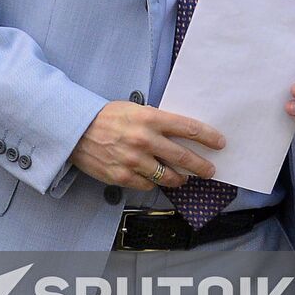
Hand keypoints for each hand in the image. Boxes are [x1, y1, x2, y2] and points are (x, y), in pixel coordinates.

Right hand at [70, 101, 225, 190]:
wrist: (76, 129)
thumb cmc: (106, 117)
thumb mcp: (135, 109)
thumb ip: (157, 121)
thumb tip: (180, 133)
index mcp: (150, 118)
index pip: (188, 128)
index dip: (208, 137)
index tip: (219, 142)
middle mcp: (144, 140)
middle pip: (183, 157)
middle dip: (201, 165)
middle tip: (210, 169)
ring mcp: (134, 160)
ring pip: (168, 176)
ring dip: (180, 179)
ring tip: (183, 178)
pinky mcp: (123, 176)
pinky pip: (148, 185)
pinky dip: (154, 183)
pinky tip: (154, 178)